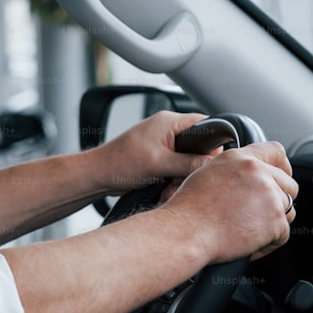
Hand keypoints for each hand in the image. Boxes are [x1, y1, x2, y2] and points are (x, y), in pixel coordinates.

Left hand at [98, 111, 216, 195]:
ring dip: (183, 176)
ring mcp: (163, 143)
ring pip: (188, 160)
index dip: (213, 143)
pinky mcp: (159, 157)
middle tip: (185, 180)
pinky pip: (177, 167)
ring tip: (171, 188)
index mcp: (169, 122)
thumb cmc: (119, 162)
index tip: (213, 162)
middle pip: (198, 146)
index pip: (205, 124)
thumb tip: (212, 164)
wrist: (98, 175)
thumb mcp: (159, 163)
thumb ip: (188, 162)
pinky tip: (166, 190)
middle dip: (195, 166)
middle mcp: (167, 130)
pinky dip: (175, 179)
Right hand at [159, 141, 296, 263]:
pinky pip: (283, 234)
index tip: (280, 178)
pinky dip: (268, 243)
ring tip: (246, 230)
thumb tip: (248, 179)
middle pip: (289, 185)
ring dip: (272, 223)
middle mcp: (257, 172)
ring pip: (287, 210)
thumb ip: (234, 171)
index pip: (276, 151)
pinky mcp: (276, 221)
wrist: (185, 232)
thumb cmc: (188, 209)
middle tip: (257, 214)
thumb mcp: (207, 174)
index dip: (282, 167)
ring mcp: (269, 195)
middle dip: (277, 201)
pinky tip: (247, 243)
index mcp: (239, 159)